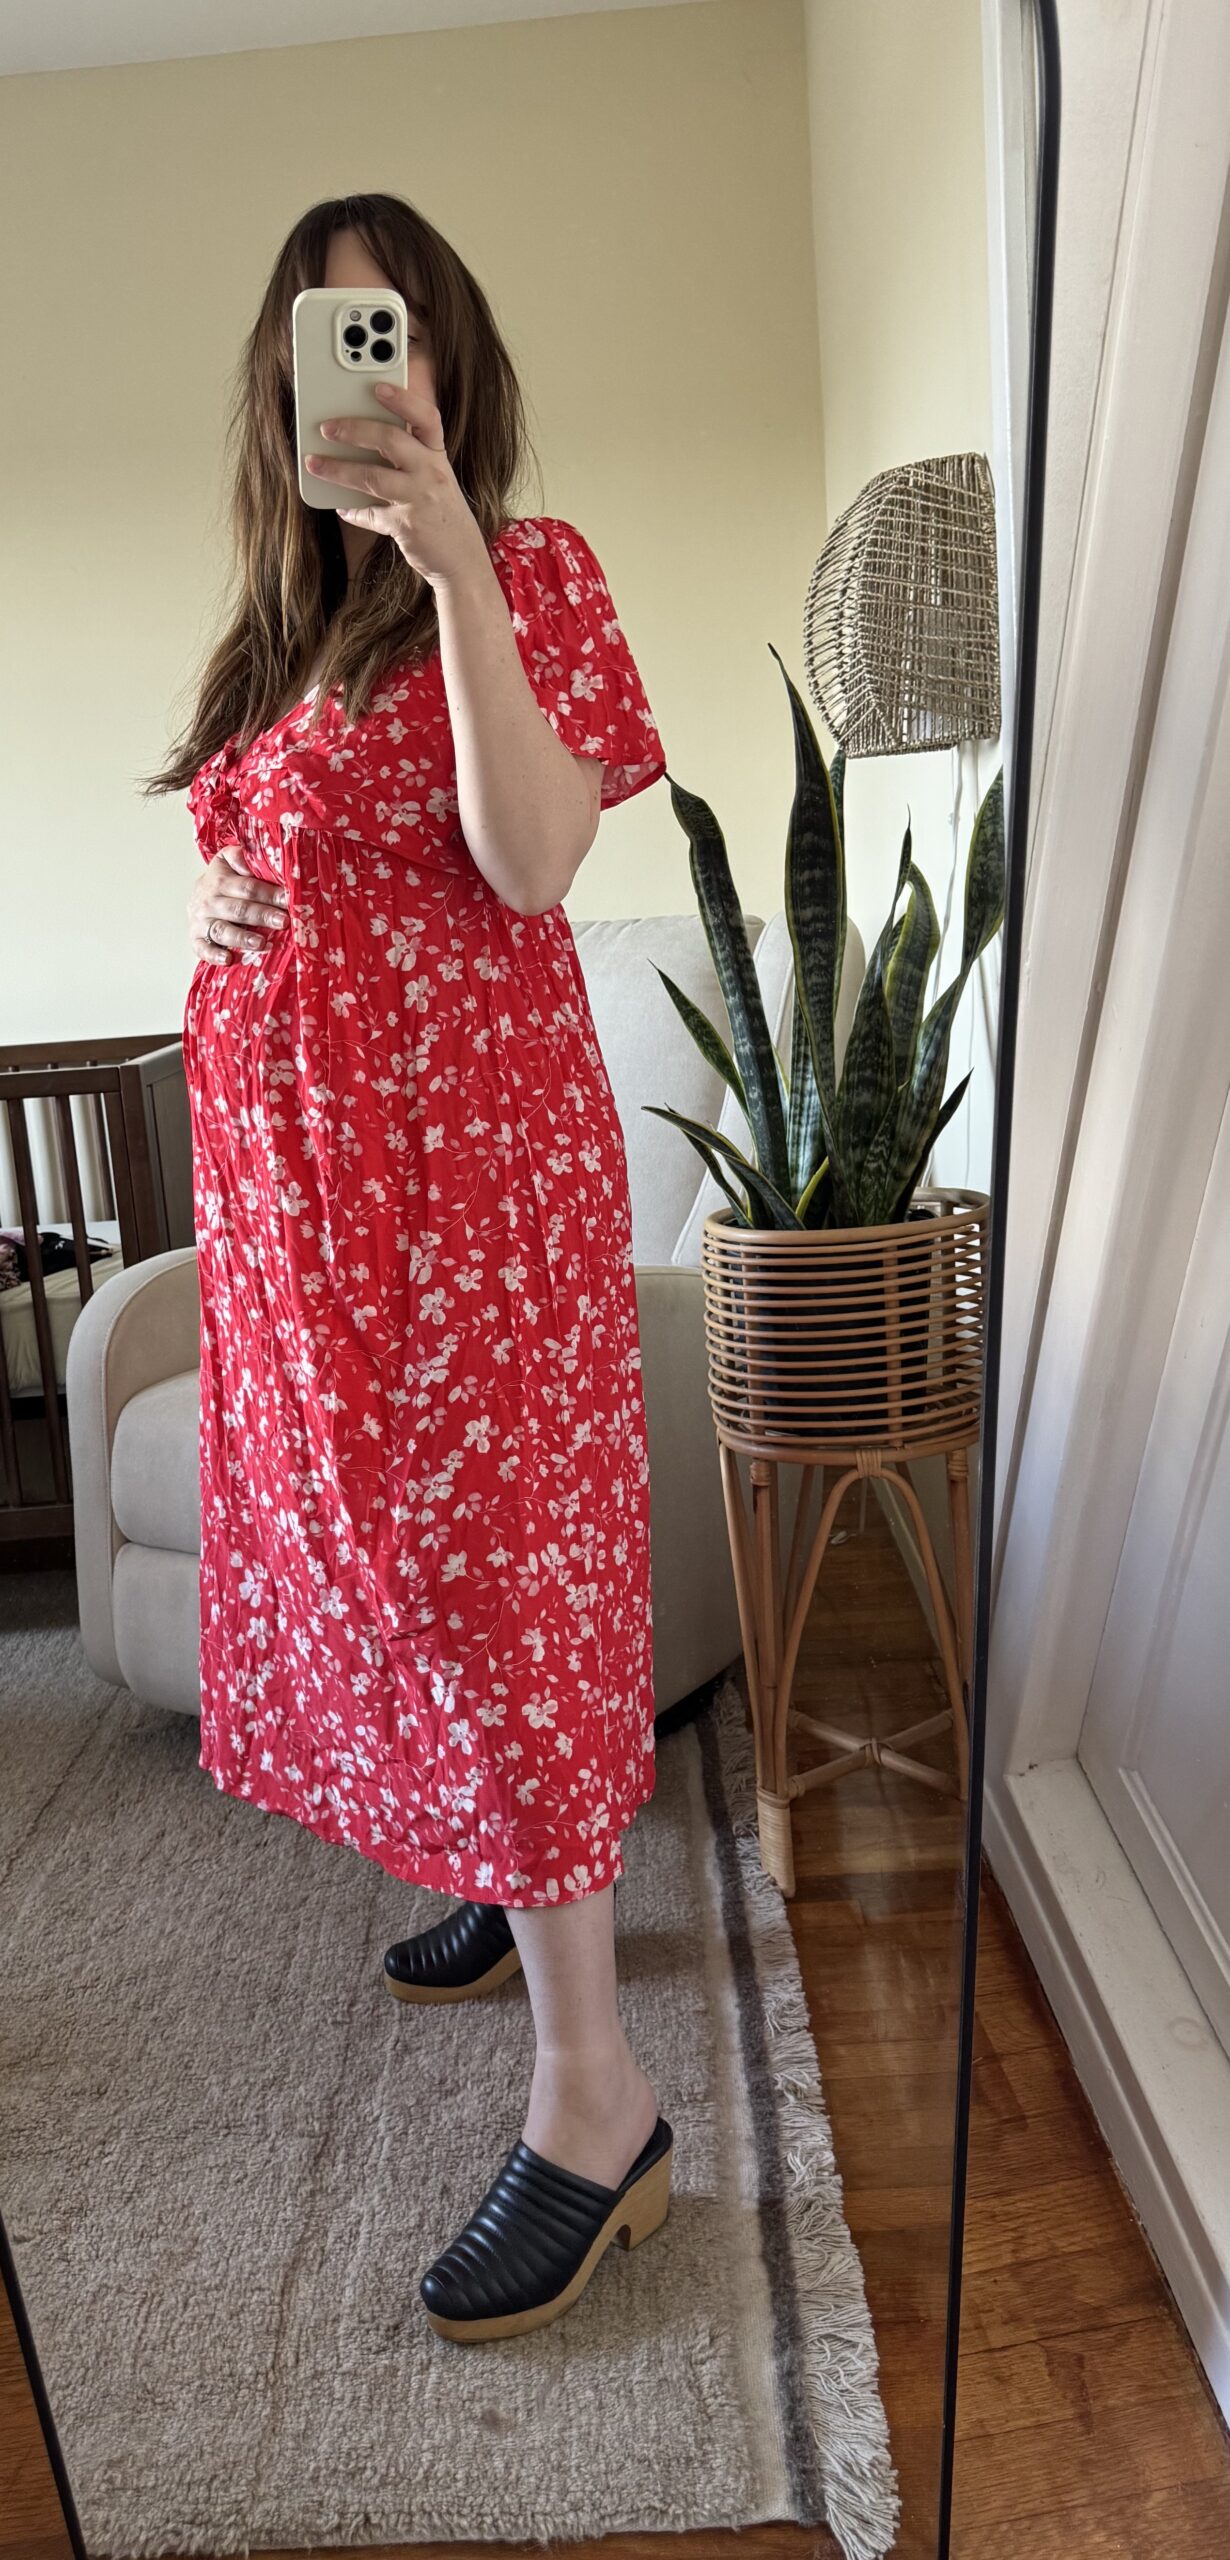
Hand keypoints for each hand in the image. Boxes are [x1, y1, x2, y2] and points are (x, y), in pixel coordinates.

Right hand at [189, 843, 289, 965]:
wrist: (197, 895)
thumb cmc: (222, 881)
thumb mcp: (227, 860)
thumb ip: (238, 856)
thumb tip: (251, 858)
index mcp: (219, 880)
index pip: (247, 887)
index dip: (268, 893)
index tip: (287, 899)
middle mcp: (209, 901)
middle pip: (238, 909)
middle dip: (262, 915)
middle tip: (283, 921)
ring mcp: (202, 922)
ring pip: (222, 930)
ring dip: (242, 938)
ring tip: (261, 943)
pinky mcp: (196, 939)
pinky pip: (203, 949)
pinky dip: (214, 956)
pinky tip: (228, 959)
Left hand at [304, 385, 490, 589]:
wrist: (463, 561)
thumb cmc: (443, 516)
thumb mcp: (435, 482)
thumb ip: (409, 461)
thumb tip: (365, 446)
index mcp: (437, 457)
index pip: (426, 418)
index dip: (403, 399)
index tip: (377, 387)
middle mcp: (431, 473)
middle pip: (390, 439)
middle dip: (354, 429)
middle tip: (326, 427)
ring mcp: (420, 499)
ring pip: (372, 477)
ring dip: (338, 469)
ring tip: (313, 463)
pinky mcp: (407, 526)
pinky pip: (371, 515)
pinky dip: (353, 511)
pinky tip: (341, 507)